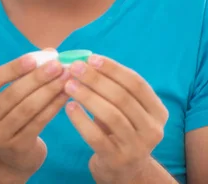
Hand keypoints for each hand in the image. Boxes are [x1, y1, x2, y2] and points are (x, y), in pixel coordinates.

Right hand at [0, 49, 70, 179]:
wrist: (7, 159)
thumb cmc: (7, 118)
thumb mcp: (4, 99)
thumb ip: (21, 75)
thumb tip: (48, 52)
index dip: (12, 68)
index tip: (34, 58)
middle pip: (12, 94)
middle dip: (37, 78)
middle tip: (58, 65)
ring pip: (28, 108)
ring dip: (49, 91)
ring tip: (66, 78)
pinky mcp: (17, 147)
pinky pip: (39, 122)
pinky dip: (54, 106)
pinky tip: (65, 95)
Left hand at [64, 55, 168, 182]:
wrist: (123, 168)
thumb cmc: (119, 128)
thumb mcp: (124, 108)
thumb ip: (111, 86)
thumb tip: (84, 59)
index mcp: (157, 111)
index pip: (136, 83)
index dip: (113, 69)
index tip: (90, 57)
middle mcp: (152, 129)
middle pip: (122, 97)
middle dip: (96, 79)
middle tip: (74, 68)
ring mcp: (136, 146)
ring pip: (111, 115)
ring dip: (87, 96)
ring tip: (68, 84)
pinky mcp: (117, 159)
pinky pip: (97, 136)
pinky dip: (81, 120)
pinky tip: (68, 107)